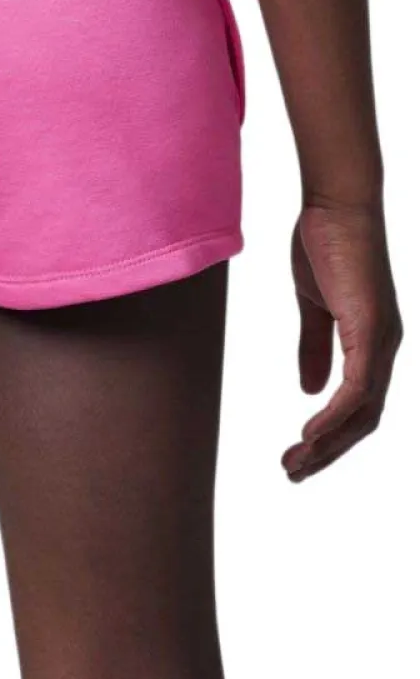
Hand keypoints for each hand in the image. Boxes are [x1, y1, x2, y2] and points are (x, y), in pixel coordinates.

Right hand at [283, 203, 402, 481]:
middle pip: (364, 420)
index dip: (330, 436)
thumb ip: (315, 347)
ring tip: (296, 463)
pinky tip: (311, 432)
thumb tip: (308, 389)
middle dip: (328, 452)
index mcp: (371, 343)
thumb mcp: (314, 306)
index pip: (358, 407)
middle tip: (293, 473)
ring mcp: (382, 342)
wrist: (338, 205)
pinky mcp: (371, 331)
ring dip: (329, 444)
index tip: (298, 454)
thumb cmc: (326, 245)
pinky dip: (335, 415)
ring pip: (363, 413)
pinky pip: (358, 388)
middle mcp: (384, 349)